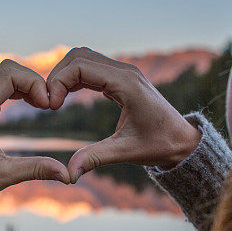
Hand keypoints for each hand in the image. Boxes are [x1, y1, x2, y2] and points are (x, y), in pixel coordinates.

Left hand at [0, 60, 69, 201]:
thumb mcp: (5, 176)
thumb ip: (36, 169)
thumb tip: (68, 175)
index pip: (8, 75)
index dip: (34, 83)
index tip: (48, 105)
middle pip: (6, 69)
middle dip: (32, 80)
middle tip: (48, 103)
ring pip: (2, 74)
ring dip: (25, 83)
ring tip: (42, 103)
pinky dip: (16, 88)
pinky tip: (31, 103)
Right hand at [47, 47, 200, 182]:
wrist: (183, 141)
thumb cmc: (160, 145)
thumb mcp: (126, 152)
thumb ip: (95, 158)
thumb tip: (68, 174)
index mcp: (126, 83)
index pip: (81, 66)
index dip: (59, 82)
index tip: (51, 107)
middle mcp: (125, 72)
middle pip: (79, 56)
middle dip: (58, 75)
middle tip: (48, 103)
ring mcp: (123, 73)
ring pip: (84, 58)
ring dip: (65, 75)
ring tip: (54, 101)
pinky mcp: (121, 79)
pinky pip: (92, 68)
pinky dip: (74, 78)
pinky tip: (65, 98)